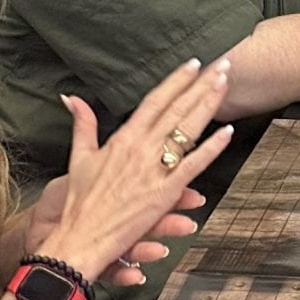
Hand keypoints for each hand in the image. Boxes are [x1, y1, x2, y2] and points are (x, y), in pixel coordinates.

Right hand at [38, 59, 233, 277]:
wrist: (81, 235)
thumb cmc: (80, 201)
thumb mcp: (80, 157)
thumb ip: (82, 124)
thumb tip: (71, 97)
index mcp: (123, 138)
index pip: (154, 101)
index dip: (176, 80)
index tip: (192, 64)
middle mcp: (141, 148)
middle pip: (177, 109)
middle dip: (201, 84)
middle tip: (222, 65)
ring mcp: (155, 169)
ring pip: (188, 130)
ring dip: (209, 105)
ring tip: (226, 85)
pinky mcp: (165, 192)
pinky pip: (194, 165)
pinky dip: (212, 148)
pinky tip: (227, 132)